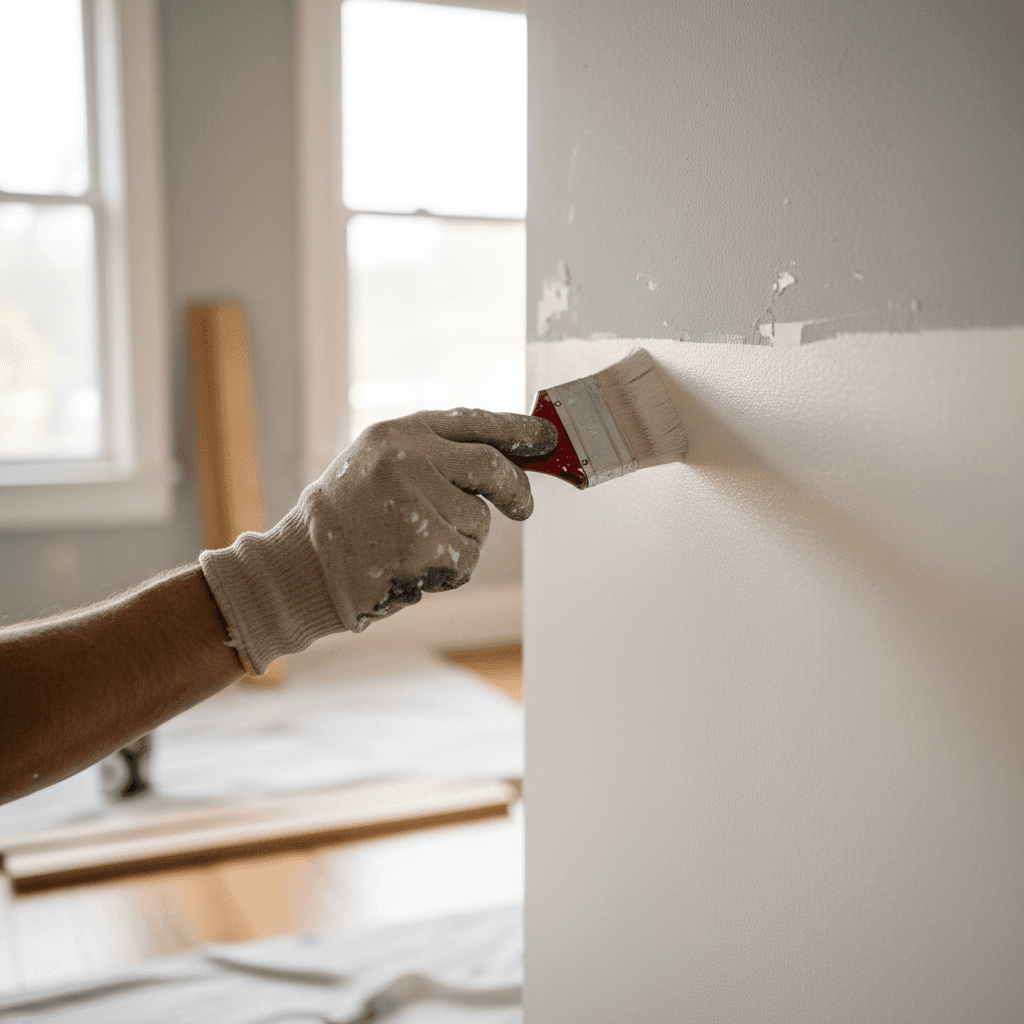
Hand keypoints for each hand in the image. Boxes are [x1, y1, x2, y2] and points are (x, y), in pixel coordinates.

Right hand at [200, 408, 556, 674]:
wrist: (300, 569)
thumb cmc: (343, 521)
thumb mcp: (376, 465)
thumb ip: (430, 456)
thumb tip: (499, 459)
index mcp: (397, 434)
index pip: (472, 421)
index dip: (516, 429)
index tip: (545, 438)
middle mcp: (407, 459)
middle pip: (491, 466)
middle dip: (516, 489)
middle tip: (523, 506)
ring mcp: (415, 502)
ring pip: (479, 519)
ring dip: (463, 538)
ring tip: (415, 544)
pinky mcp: (424, 545)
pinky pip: (466, 556)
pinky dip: (450, 567)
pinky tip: (413, 565)